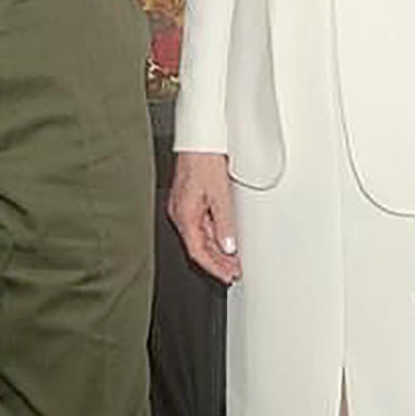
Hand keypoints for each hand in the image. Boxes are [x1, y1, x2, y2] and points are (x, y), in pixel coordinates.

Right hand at [166, 150, 241, 284]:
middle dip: (217, 262)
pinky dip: (214, 235)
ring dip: (217, 250)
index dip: (214, 267)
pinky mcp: (189, 199)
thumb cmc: (203, 160)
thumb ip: (224, 224)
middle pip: (198, 246)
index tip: (228, 276)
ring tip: (234, 260)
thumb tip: (228, 247)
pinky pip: (201, 225)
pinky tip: (225, 239)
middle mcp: (180, 213)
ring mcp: (183, 207)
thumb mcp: (220, 195)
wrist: (199, 139)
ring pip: (200, 236)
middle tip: (234, 272)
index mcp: (183, 215)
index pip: (198, 251)